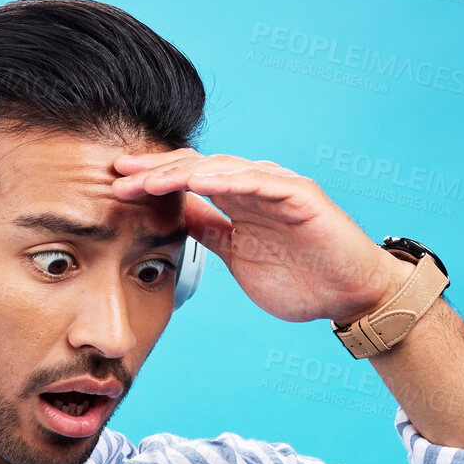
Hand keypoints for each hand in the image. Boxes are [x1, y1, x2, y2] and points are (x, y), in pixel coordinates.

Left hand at [112, 148, 405, 323]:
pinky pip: (260, 182)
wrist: (349, 296)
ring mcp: (276, 189)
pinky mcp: (300, 196)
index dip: (151, 182)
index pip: (186, 183)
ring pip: (221, 169)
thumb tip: (172, 213)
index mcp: (236, 202)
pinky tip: (199, 180)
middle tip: (116, 174)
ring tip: (146, 180)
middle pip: (196, 168)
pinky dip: (229, 178)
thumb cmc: (300, 279)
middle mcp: (253, 187)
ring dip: (181, 173)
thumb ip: (208, 230)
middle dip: (155, 171)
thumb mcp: (237, 255)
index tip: (114, 188)